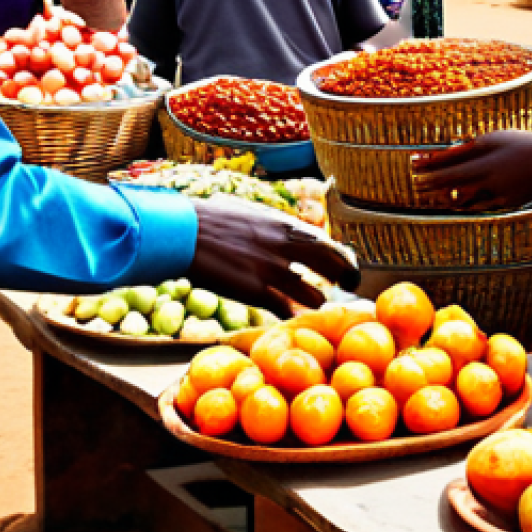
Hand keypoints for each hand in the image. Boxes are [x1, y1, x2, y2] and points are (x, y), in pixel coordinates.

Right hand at [188, 197, 359, 316]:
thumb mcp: (250, 213)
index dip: (343, 259)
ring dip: (314, 303)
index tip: (347, 269)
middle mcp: (284, 246)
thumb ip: (273, 226)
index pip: (328, 243)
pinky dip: (289, 316)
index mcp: (283, 225)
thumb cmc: (210, 219)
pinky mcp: (255, 292)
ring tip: (310, 305)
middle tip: (347, 289)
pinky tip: (287, 318)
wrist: (184, 231)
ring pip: (313, 296)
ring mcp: (272, 270)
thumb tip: (288, 232)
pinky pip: (285, 312)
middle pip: (331, 267)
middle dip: (344, 280)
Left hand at [412, 131, 531, 212]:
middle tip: (415, 185)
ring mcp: (499, 196)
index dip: (429, 168)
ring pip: (465, 200)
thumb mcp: (496, 139)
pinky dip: (467, 203)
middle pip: (452, 186)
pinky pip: (481, 205)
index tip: (413, 166)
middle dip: (432, 185)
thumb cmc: (526, 144)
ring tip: (432, 195)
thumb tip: (448, 153)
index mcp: (485, 164)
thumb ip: (470, 148)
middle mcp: (489, 183)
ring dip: (447, 197)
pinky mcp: (508, 204)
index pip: (448, 169)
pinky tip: (456, 201)